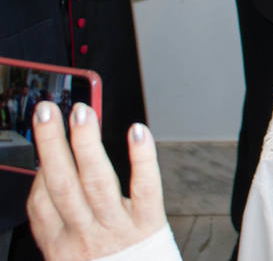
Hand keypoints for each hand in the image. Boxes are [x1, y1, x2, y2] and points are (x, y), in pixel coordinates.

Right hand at [27, 102, 168, 260]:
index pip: (40, 204)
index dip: (41, 171)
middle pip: (63, 184)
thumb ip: (60, 222)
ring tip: (82, 113)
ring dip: (87, 144)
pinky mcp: (149, 224)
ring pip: (97, 181)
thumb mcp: (70, 256)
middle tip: (47, 110)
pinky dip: (142, 158)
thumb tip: (53, 173)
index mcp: (60, 245)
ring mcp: (117, 229)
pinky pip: (145, 188)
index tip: (45, 145)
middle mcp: (85, 236)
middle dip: (52, 144)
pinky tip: (137, 131)